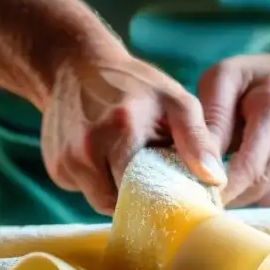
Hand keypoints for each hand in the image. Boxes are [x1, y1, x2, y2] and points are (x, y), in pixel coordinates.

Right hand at [42, 50, 226, 214]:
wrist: (74, 66)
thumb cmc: (133, 84)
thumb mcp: (175, 101)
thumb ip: (197, 140)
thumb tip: (215, 180)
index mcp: (120, 132)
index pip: (144, 194)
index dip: (160, 198)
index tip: (172, 192)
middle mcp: (85, 151)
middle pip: (119, 203)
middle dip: (138, 196)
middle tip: (152, 176)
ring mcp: (65, 162)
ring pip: (100, 201)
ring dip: (118, 189)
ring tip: (128, 161)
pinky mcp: (54, 169)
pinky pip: (85, 191)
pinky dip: (99, 182)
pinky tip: (105, 158)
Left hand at [198, 40, 269, 207]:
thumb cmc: (257, 78)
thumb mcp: (225, 77)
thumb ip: (211, 116)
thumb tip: (202, 163)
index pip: (245, 170)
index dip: (216, 188)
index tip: (192, 193)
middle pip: (253, 190)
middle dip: (223, 195)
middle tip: (197, 189)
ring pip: (264, 201)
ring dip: (239, 196)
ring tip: (223, 174)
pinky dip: (257, 198)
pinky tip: (247, 177)